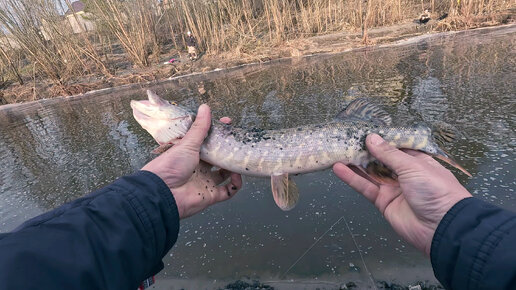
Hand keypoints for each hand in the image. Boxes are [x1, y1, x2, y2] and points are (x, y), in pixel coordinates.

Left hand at [142, 105, 241, 218]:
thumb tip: (205, 108)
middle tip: (238, 142)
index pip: (207, 142)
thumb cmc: (170, 166)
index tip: (228, 124)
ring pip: (225, 174)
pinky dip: (235, 185)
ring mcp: (205, 182)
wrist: (163, 193)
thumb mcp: (187, 144)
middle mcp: (199, 168)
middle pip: (218, 158)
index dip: (218, 134)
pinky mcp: (211, 196)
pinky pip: (228, 191)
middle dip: (228, 151)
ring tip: (239, 159)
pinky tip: (237, 176)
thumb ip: (199, 128)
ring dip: (234, 168)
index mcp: (190, 154)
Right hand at [333, 134, 471, 254]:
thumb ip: (389, 153)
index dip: (380, 139)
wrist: (441, 227)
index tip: (363, 130)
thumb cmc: (436, 190)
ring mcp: (393, 188)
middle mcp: (404, 173)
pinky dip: (352, 179)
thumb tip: (372, 138)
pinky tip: (339, 169)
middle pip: (380, 159)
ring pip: (370, 173)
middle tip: (345, 139)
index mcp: (417, 161)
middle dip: (364, 150)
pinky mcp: (383, 202)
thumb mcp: (413, 166)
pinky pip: (366, 187)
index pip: (395, 147)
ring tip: (337, 151)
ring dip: (354, 163)